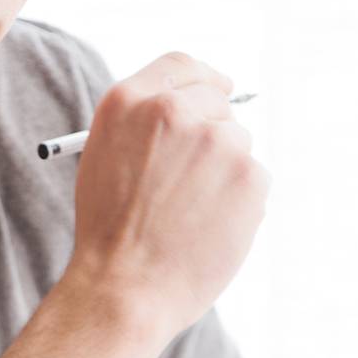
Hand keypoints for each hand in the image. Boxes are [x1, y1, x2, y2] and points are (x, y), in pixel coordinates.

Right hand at [68, 51, 268, 340]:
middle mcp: (173, 111)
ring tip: (189, 216)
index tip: (218, 91)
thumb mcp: (104, 161)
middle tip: (195, 179)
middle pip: (216, 102)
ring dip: (224, 173)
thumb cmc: (108, 235)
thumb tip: (193, 111)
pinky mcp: (250, 175)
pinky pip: (254, 180)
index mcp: (128, 102)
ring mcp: (217, 141)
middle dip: (212, 135)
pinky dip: (239, 203)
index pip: (181, 67)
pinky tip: (208, 230)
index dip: (202, 80)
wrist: (125, 290)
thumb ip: (142, 126)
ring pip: (238, 145)